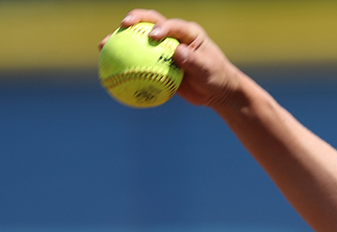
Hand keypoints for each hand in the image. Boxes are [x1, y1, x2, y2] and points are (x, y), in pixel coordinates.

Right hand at [99, 9, 241, 108]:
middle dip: (135, 19)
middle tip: (123, 25)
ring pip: (137, 40)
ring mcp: (162, 48)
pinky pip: (137, 61)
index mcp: (187, 32)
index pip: (172, 24)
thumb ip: (194, 61)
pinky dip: (123, 64)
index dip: (160, 26)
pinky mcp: (155, 62)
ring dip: (119, 40)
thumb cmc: (217, 77)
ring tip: (102, 46)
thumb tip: (177, 53)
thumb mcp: (209, 70)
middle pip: (149, 22)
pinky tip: (107, 71)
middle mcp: (172, 35)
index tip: (151, 35)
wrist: (216, 91)